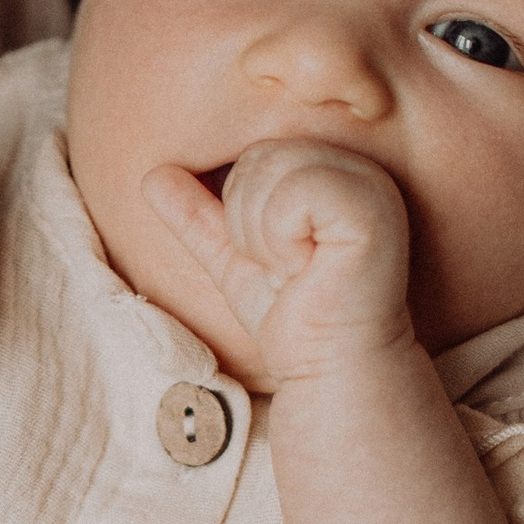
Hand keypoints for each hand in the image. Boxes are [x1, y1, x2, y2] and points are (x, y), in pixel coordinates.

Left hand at [143, 141, 414, 384]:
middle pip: (257, 157)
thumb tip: (152, 174)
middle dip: (248, 224)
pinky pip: (292, 194)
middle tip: (284, 268)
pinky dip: (282, 241)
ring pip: (269, 170)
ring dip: (262, 238)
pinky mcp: (371, 206)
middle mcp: (354, 165)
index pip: (251, 154)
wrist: (330, 369)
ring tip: (296, 270)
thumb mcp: (233, 258)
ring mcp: (368, 182)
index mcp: (329, 167)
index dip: (242, 213)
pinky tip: (308, 269)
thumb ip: (198, 214)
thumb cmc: (293, 318)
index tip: (275, 260)